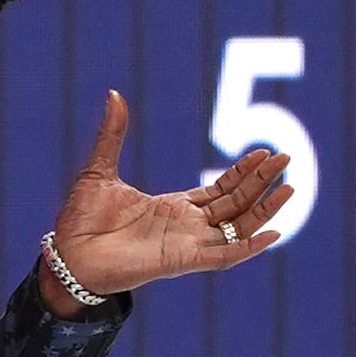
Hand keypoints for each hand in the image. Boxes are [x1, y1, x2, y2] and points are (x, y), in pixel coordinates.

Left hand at [45, 90, 293, 312]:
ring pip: (237, 228)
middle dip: (261, 182)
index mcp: (171, 208)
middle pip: (236, 204)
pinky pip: (224, 257)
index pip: (219, 190)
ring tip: (289, 187)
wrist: (66, 255)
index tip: (263, 152)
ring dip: (264, 209)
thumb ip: (112, 134)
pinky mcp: (181, 261)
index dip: (242, 172)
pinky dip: (248, 247)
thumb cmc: (80, 221)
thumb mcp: (99, 169)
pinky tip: (273, 232)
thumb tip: (113, 94)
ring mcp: (186, 245)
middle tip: (285, 158)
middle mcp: (184, 227)